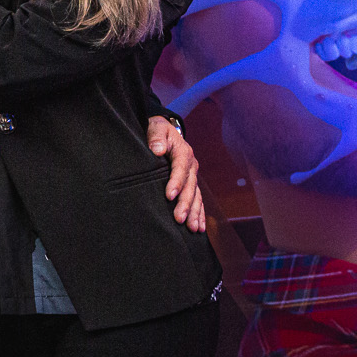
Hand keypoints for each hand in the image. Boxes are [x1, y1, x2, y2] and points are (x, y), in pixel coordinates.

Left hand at [146, 117, 205, 232]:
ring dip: (195, 213)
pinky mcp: (191, 184)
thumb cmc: (158, 130)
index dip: (176, 183)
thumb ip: (156, 137)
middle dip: (185, 204)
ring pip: (196, 197)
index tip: (169, 196)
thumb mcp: (157, 128)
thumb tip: (157, 150)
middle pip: (190, 187)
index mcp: (184, 153)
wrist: (166, 131)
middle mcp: (192, 166)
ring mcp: (193, 176)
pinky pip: (198, 201)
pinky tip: (199, 228)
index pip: (180, 169)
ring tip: (192, 229)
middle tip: (179, 219)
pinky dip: (199, 214)